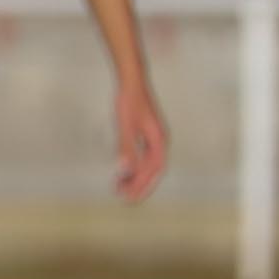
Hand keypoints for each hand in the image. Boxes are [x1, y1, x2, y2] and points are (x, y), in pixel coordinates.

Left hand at [112, 76, 168, 201]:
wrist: (131, 79)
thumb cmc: (128, 101)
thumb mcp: (124, 125)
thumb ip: (125, 148)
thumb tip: (125, 172)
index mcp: (159, 140)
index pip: (154, 171)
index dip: (143, 186)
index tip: (129, 199)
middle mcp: (160, 140)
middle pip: (153, 170)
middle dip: (139, 186)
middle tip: (123, 199)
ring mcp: (154, 137)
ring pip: (147, 164)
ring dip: (135, 177)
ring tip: (118, 188)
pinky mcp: (146, 133)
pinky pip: (143, 156)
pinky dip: (133, 166)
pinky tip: (121, 171)